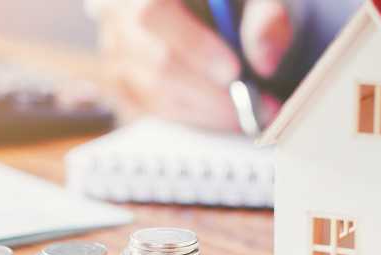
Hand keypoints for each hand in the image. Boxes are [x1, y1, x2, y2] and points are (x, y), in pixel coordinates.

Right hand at [93, 0, 291, 131]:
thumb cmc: (228, 2)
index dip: (193, 46)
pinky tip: (224, 114)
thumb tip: (265, 61)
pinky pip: (154, 109)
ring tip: (249, 113)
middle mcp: (117, 15)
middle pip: (156, 63)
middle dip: (211, 93)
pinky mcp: (121, 81)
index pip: (154, 14)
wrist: (204, 10)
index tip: (233, 71)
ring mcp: (114, 51)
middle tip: (255, 106)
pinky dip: (193, 116)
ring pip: (155, 93)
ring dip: (207, 110)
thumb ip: (265, 17)